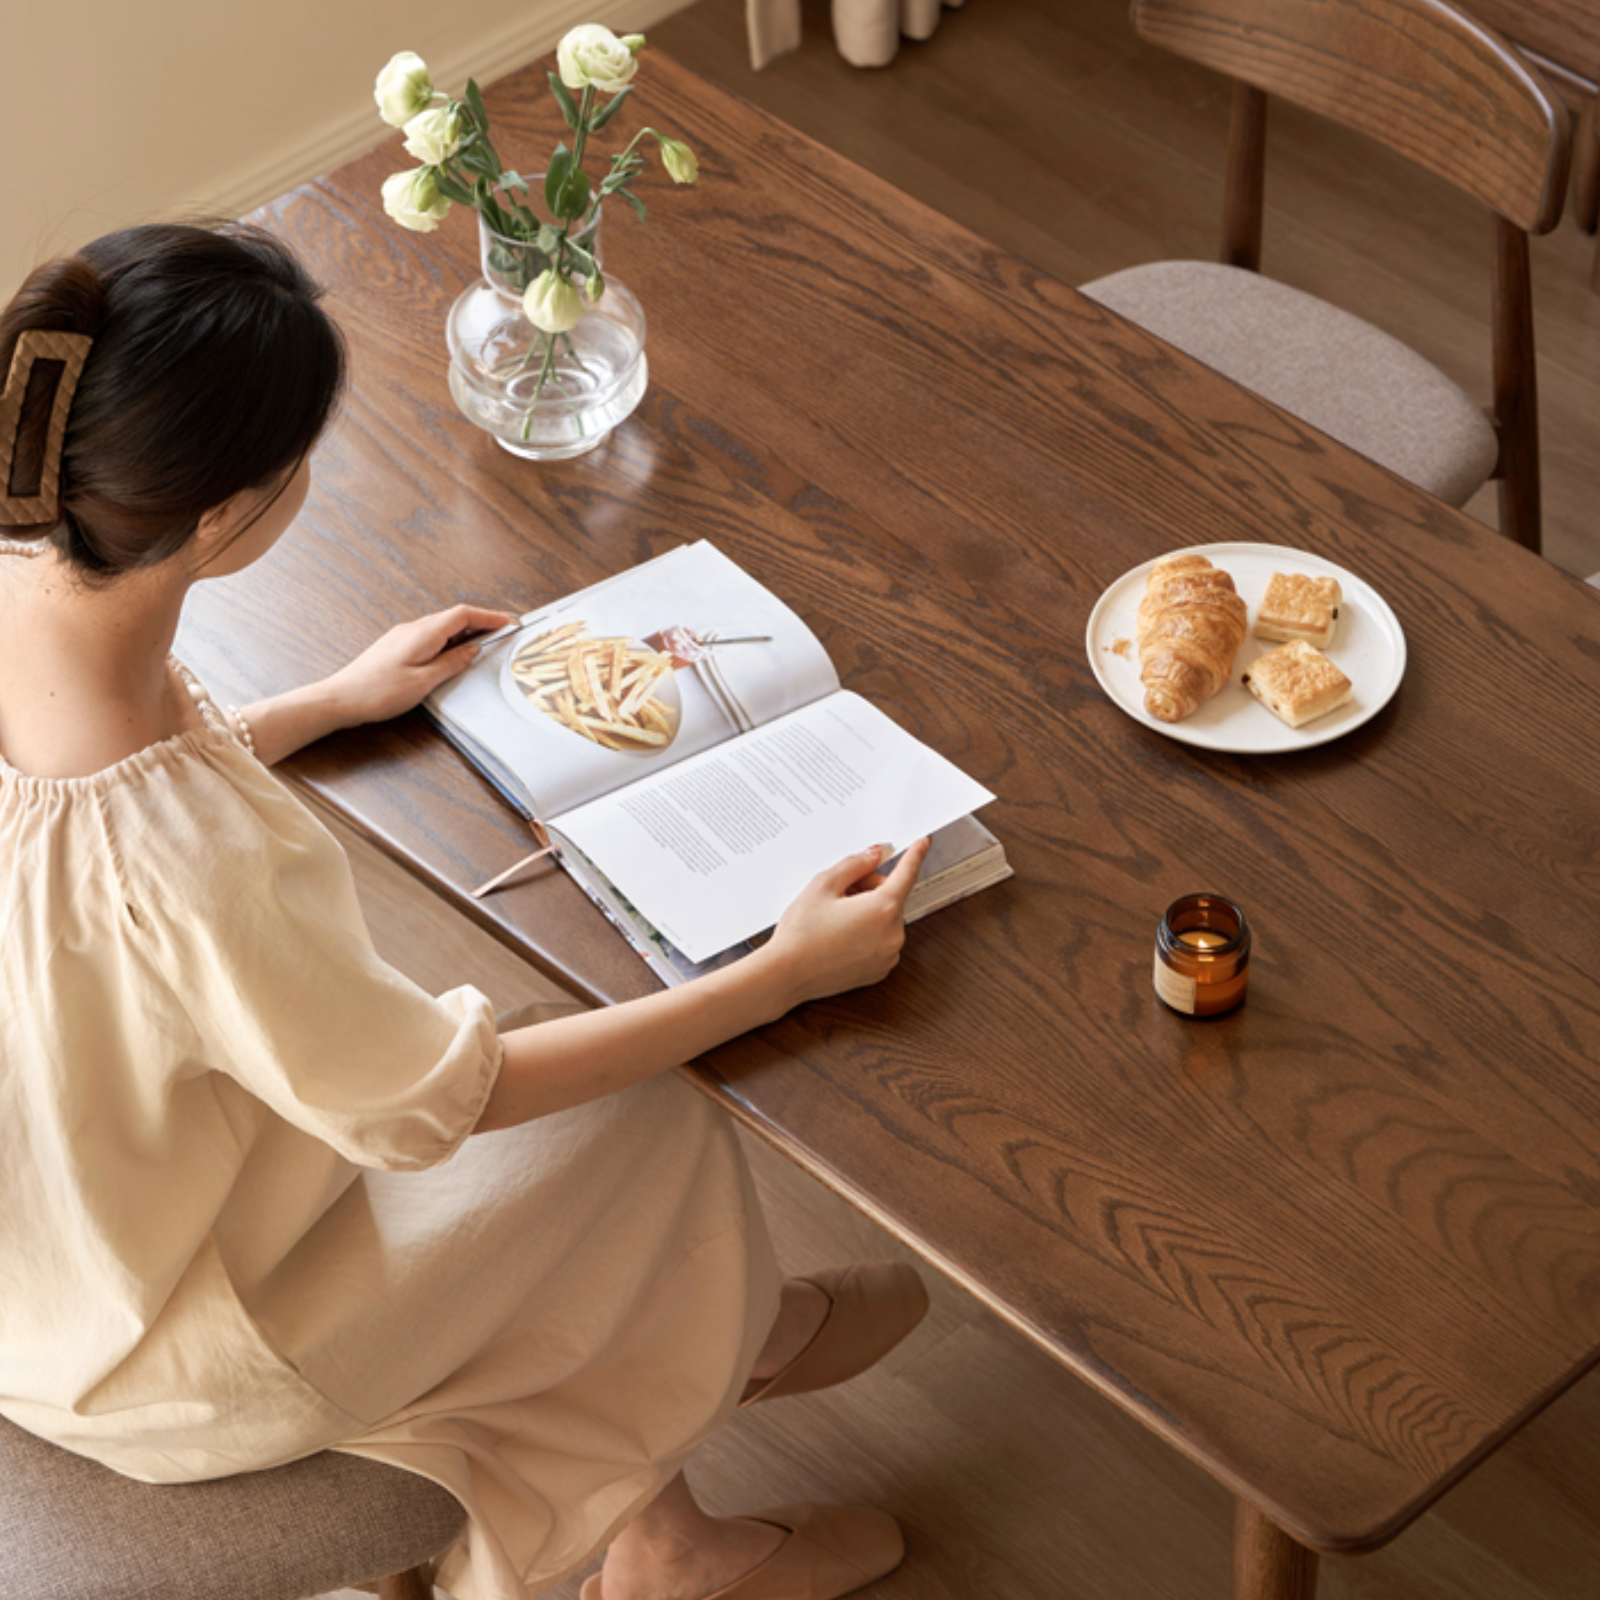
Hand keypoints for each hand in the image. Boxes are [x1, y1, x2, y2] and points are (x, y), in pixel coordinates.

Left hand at [323, 604, 515, 726]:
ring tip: (485, 644)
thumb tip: (473, 650)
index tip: (510, 622)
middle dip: (482, 622)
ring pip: (442, 627)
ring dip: (465, 632)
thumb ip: (452, 663)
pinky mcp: (396, 646)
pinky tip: (453, 654)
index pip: (463, 615)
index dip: (490, 616)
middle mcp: (412, 629)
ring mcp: (403, 636)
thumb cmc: (377, 692)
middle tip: (504, 633)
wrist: (340, 699)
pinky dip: (449, 640)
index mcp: (422, 633)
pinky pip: (430, 636)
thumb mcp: (423, 682)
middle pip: (454, 617)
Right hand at [761, 838, 931, 1006]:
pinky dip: (866, 933)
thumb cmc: (801, 933)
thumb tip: (874, 856)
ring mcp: (888, 955)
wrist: (786, 975)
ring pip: (885, 919)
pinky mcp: (879, 970)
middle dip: (868, 889)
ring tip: (834, 919)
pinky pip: (880, 940)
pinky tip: (839, 937)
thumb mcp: (823, 885)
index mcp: (883, 909)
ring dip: (866, 912)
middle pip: (890, 897)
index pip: (906, 874)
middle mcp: (893, 934)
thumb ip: (855, 864)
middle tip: (838, 894)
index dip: (915, 854)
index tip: (922, 842)